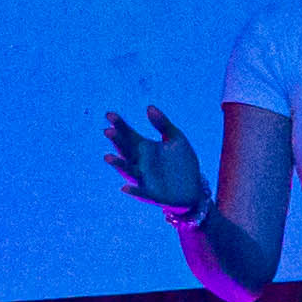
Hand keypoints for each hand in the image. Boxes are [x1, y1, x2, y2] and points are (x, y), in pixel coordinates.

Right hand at [99, 103, 206, 217]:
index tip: (109, 114)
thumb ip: (163, 124)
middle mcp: (140, 163)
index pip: (129, 134)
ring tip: (107, 157)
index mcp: (145, 148)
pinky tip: (124, 188)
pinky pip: (141, 193)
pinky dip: (133, 191)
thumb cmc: (183, 163)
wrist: (193, 190)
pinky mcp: (153, 195)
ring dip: (118, 165)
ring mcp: (145, 179)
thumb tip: (149, 107)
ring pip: (129, 171)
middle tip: (108, 131)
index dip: (119, 125)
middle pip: (126, 151)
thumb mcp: (177, 139)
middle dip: (117, 142)